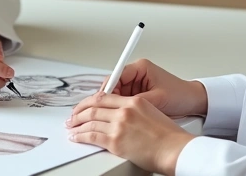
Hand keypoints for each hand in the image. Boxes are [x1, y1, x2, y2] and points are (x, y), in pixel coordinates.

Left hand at [66, 92, 194, 175]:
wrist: (174, 149)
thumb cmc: (168, 136)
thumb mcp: (152, 112)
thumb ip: (134, 110)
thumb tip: (120, 115)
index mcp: (134, 101)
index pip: (105, 96)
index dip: (90, 101)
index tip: (84, 106)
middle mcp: (125, 110)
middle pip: (94, 106)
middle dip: (80, 111)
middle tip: (73, 116)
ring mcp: (119, 125)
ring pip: (90, 120)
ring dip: (77, 124)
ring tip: (71, 126)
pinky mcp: (116, 141)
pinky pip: (91, 136)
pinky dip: (80, 136)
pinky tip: (76, 137)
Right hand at [104, 58, 207, 117]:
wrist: (193, 101)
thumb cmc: (180, 95)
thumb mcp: (156, 99)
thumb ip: (135, 101)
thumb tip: (119, 106)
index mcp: (141, 67)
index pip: (116, 75)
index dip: (108, 89)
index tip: (102, 100)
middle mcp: (138, 73)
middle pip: (115, 84)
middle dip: (110, 98)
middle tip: (106, 111)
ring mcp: (138, 83)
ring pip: (119, 93)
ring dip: (116, 104)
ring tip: (114, 115)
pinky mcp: (140, 92)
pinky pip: (126, 99)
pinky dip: (123, 107)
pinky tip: (122, 116)